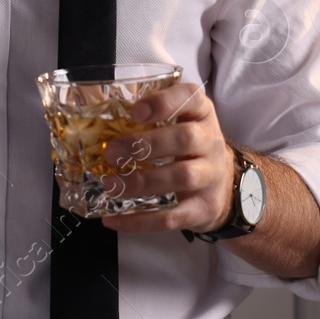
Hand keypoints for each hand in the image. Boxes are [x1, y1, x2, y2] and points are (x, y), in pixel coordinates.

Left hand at [98, 83, 235, 235]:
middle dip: (145, 145)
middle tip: (111, 153)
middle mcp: (210, 141)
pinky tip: (113, 219)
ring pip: (181, 176)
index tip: (134, 112)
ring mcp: (211, 176)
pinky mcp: (203, 208)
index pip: (190, 97)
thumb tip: (95, 114)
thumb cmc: (188, 148)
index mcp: (200, 113)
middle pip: (185, 139)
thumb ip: (147, 118)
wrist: (224, 187)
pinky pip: (172, 217)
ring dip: (142, 182)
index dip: (163, 103)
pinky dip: (140, 221)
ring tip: (111, 186)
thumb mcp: (179, 123)